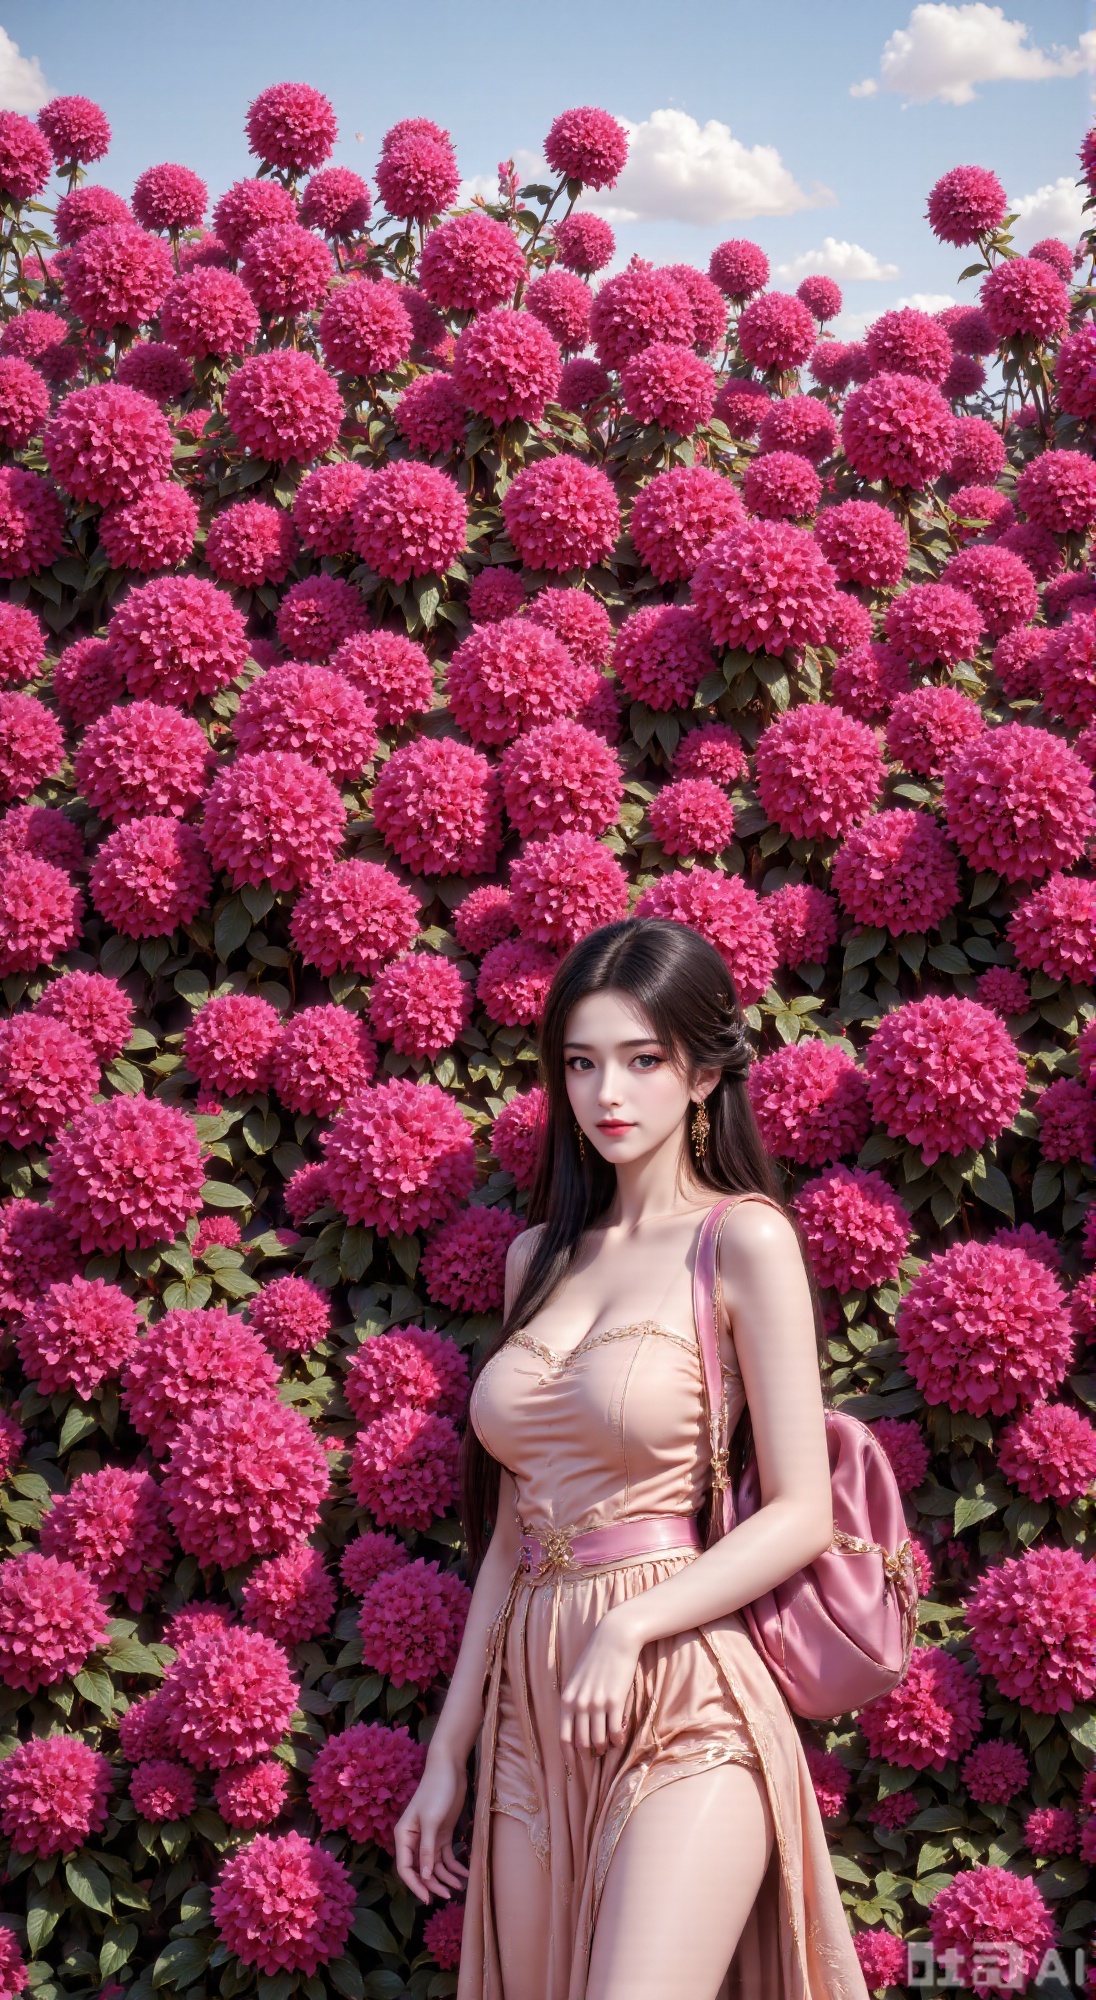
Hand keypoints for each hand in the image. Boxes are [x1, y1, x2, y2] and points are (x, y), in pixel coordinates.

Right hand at [393, 1750, 470, 1904]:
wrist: (449, 1768)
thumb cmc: (436, 1791)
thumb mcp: (432, 1821)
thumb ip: (427, 1850)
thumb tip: (424, 1877)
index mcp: (404, 1835)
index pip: (405, 1867)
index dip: (415, 1885)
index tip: (428, 1899)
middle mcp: (414, 1839)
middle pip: (421, 1869)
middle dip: (433, 1884)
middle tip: (448, 1896)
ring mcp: (429, 1837)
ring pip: (434, 1865)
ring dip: (445, 1877)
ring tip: (459, 1887)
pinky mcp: (443, 1833)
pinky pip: (446, 1855)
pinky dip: (454, 1866)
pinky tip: (465, 1873)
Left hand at [559, 1604, 644, 1755]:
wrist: (614, 1638)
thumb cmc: (596, 1658)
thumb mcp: (577, 1679)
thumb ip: (574, 1700)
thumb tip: (577, 1725)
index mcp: (567, 1699)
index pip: (564, 1736)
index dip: (568, 1755)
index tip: (573, 1767)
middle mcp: (580, 1704)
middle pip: (581, 1742)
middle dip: (588, 1754)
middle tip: (594, 1756)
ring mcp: (597, 1703)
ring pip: (598, 1740)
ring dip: (603, 1747)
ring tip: (607, 1747)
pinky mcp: (615, 1700)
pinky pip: (614, 1731)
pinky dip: (617, 1740)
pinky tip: (619, 1739)